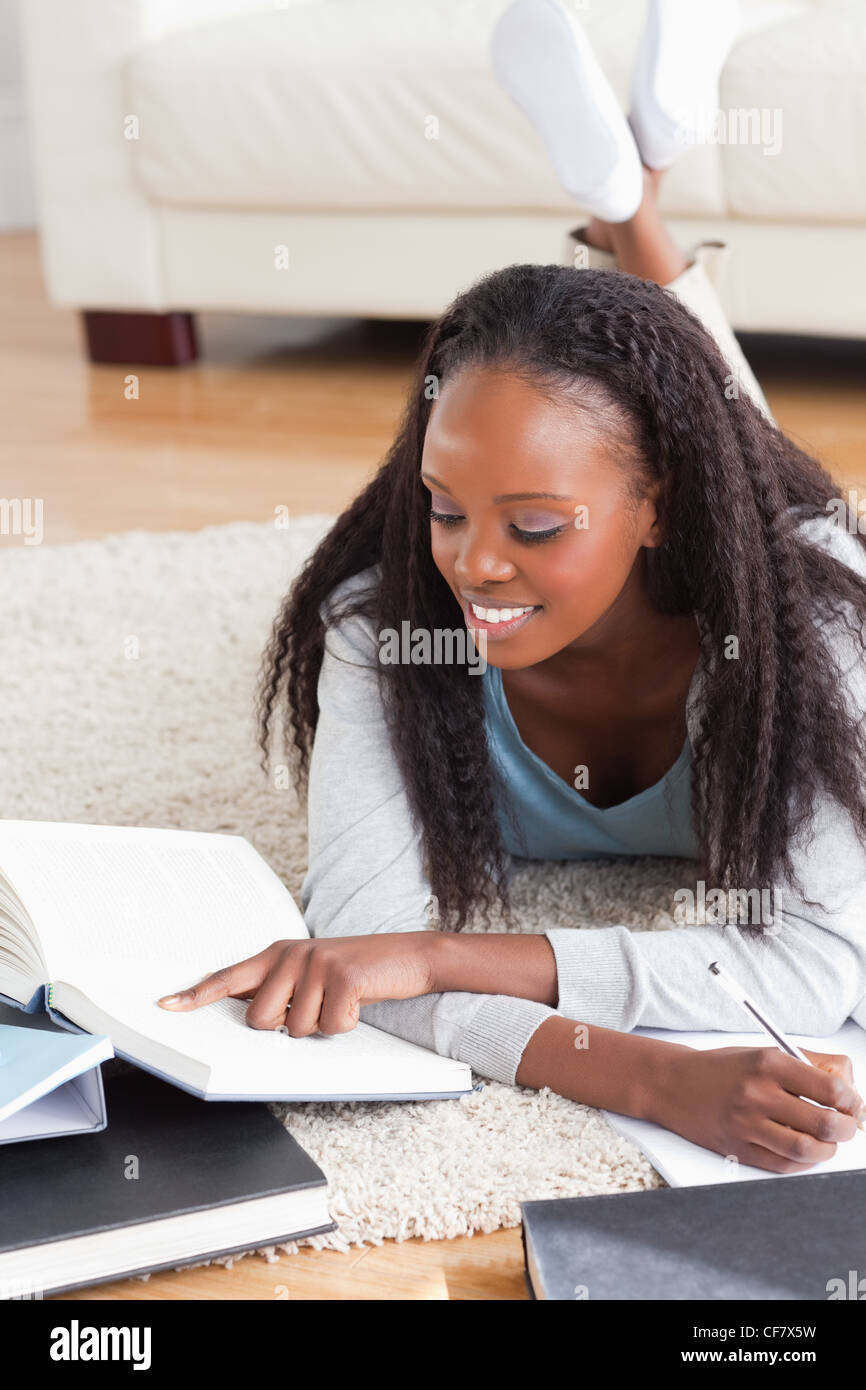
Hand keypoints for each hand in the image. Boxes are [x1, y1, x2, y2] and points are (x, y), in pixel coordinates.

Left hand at [156, 933, 438, 1036]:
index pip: (229, 977)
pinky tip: (358, 1002)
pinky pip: (330, 1027)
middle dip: (287, 1026)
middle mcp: (291, 954)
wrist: (410, 954)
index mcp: (278, 954)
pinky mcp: (342, 976)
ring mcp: (316, 963)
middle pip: (260, 1020)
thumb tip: (251, 1017)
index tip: (166, 1006)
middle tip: (316, 1007)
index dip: (197, 995)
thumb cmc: (357, 971)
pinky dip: (347, 1024)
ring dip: (322, 1026)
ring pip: (296, 1029)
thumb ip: (280, 989)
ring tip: (341, 1001)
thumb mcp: (312, 974)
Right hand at [659, 1045, 863, 1173]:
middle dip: (846, 1129)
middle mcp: (758, 1093)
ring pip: (808, 1149)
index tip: (854, 1105)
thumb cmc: (723, 1068)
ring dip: (827, 1149)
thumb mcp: (764, 1052)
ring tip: (827, 1142)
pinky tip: (803, 1150)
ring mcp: (747, 1124)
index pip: (830, 1089)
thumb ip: (808, 1065)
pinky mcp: (739, 1148)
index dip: (852, 1102)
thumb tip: (847, 1086)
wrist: (674, 1083)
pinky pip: (784, 1165)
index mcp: (769, 1063)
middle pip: (825, 1123)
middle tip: (847, 1126)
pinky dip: (803, 1161)